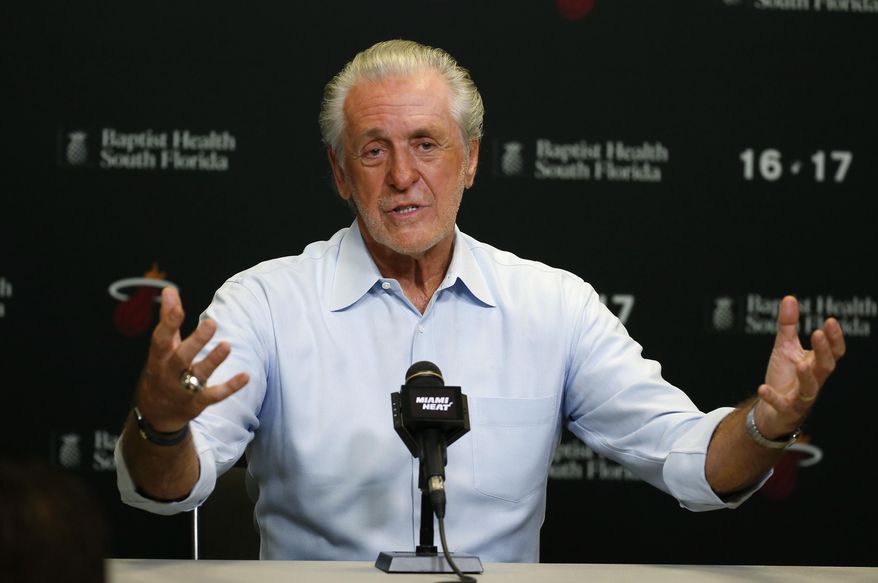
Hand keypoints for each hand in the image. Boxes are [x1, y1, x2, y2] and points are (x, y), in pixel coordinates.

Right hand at [134, 287, 248, 431]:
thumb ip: (167, 318)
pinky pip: (214, 395)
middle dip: (195, 342)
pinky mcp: (197, 402)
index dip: (168, 322)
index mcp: (159, 357)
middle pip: (180, 357)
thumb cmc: (161, 370)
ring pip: (198, 375)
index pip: (161, 338)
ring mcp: (183, 389)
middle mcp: (169, 373)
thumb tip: (169, 288)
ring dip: (213, 361)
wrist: (155, 413)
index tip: (177, 305)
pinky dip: (229, 387)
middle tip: (211, 323)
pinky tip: (245, 376)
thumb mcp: (161, 347)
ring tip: (227, 346)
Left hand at [756, 295, 844, 437]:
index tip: (830, 321)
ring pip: (810, 387)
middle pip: (826, 366)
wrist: (771, 409)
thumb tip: (790, 298)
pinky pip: (782, 404)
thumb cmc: (784, 376)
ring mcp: (801, 396)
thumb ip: (788, 325)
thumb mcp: (784, 348)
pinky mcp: (786, 409)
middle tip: (818, 334)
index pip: (833, 352)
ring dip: (806, 376)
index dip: (834, 338)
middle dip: (823, 351)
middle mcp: (813, 380)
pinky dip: (773, 397)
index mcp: (815, 364)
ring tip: (800, 364)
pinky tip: (762, 388)